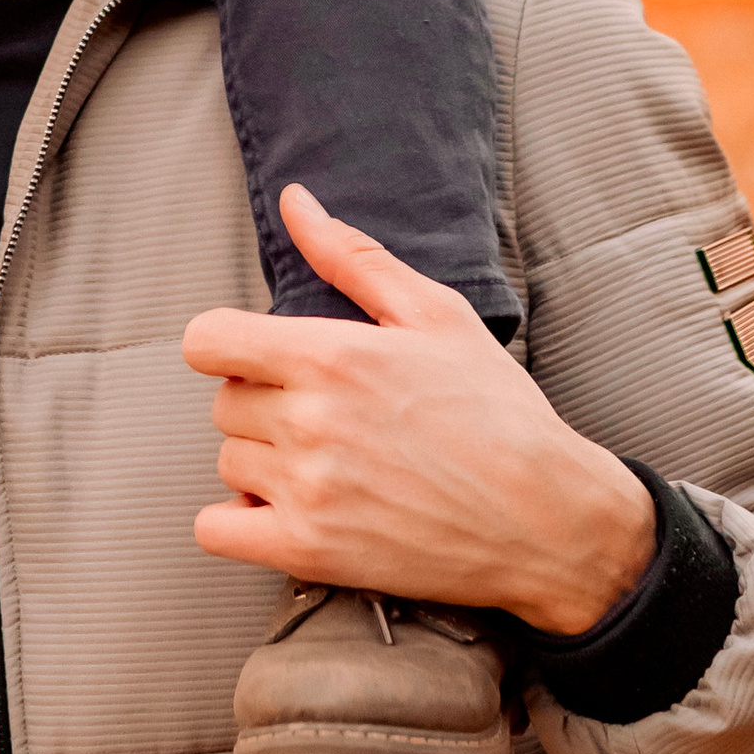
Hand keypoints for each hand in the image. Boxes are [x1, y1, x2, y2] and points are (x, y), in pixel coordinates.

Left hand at [181, 188, 656, 638]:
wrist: (547, 519)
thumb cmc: (498, 411)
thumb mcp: (435, 314)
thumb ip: (352, 256)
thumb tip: (294, 202)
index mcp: (330, 355)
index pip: (207, 341)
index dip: (228, 346)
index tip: (263, 360)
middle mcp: (309, 420)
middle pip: (225, 403)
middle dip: (264, 404)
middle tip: (326, 416)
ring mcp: (307, 489)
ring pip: (228, 462)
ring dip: (262, 462)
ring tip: (327, 463)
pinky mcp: (310, 551)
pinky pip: (217, 530)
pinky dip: (240, 521)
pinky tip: (287, 509)